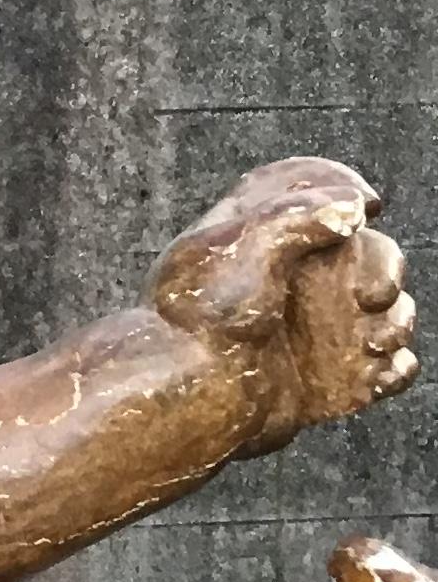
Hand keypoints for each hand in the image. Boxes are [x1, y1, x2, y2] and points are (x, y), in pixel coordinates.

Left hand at [148, 159, 415, 453]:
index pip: (311, 190)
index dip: (344, 186)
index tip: (369, 204)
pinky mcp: (330, 377)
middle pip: (370, 252)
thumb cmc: (200, 318)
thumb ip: (298, 214)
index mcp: (266, 237)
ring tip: (372, 342)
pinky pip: (388, 368)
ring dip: (396, 322)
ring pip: (389, 311)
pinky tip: (377, 369)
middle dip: (387, 268)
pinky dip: (395, 368)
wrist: (187, 395)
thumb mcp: (240, 245)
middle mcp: (296, 280)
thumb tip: (352, 206)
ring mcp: (316, 329)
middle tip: (370, 296)